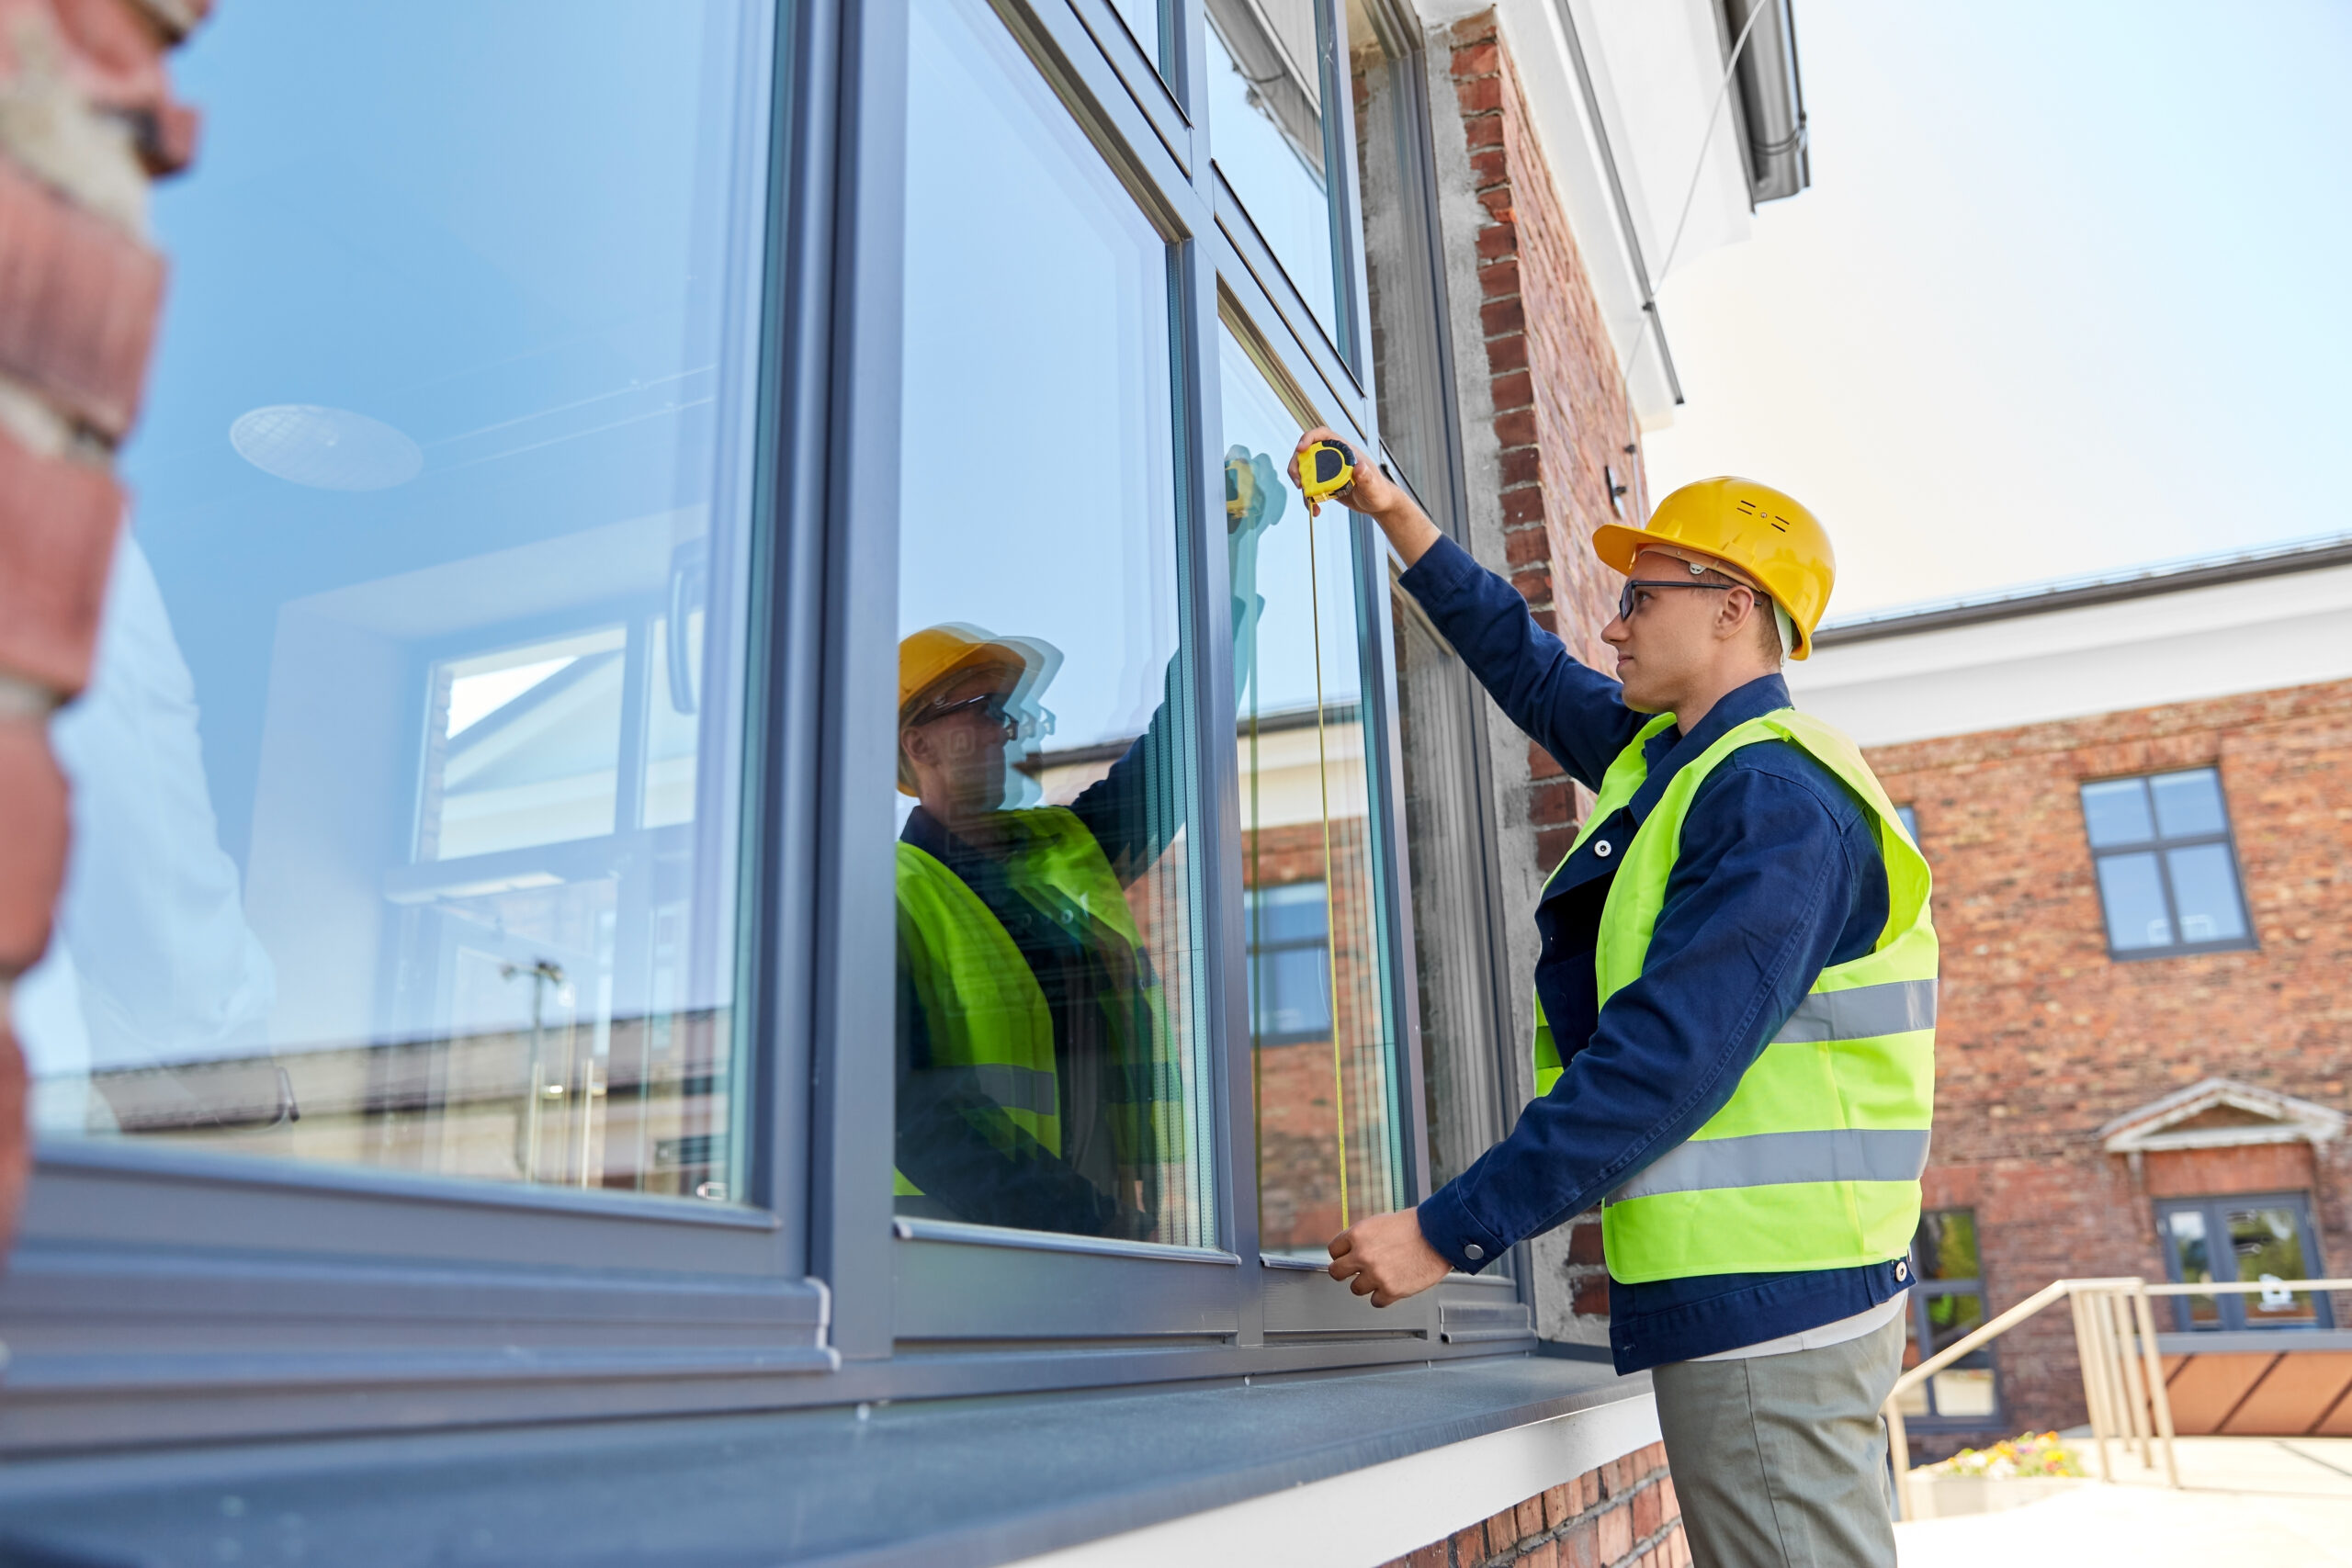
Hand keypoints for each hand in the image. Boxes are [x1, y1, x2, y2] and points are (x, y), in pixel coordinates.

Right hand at [1286, 427, 1442, 566]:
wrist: (1378, 504)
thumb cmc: (1380, 491)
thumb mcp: (1374, 486)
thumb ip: (1367, 477)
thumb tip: (1359, 466)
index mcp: (1345, 451)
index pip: (1322, 435)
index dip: (1308, 438)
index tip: (1300, 449)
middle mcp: (1334, 458)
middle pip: (1307, 453)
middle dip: (1297, 465)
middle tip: (1299, 482)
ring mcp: (1328, 471)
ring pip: (1306, 472)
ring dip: (1302, 485)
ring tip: (1309, 501)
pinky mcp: (1325, 484)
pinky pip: (1311, 488)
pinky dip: (1309, 499)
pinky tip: (1316, 509)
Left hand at [1326, 1208, 1453, 1306]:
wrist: (1439, 1235)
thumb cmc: (1415, 1226)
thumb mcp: (1380, 1223)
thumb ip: (1362, 1238)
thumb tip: (1349, 1251)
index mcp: (1358, 1234)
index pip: (1333, 1251)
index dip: (1342, 1254)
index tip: (1348, 1257)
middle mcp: (1363, 1255)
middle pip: (1336, 1272)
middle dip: (1345, 1272)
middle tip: (1356, 1272)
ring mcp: (1376, 1274)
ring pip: (1356, 1289)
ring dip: (1368, 1284)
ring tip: (1383, 1275)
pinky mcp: (1391, 1291)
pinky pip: (1376, 1302)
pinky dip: (1384, 1296)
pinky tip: (1394, 1284)